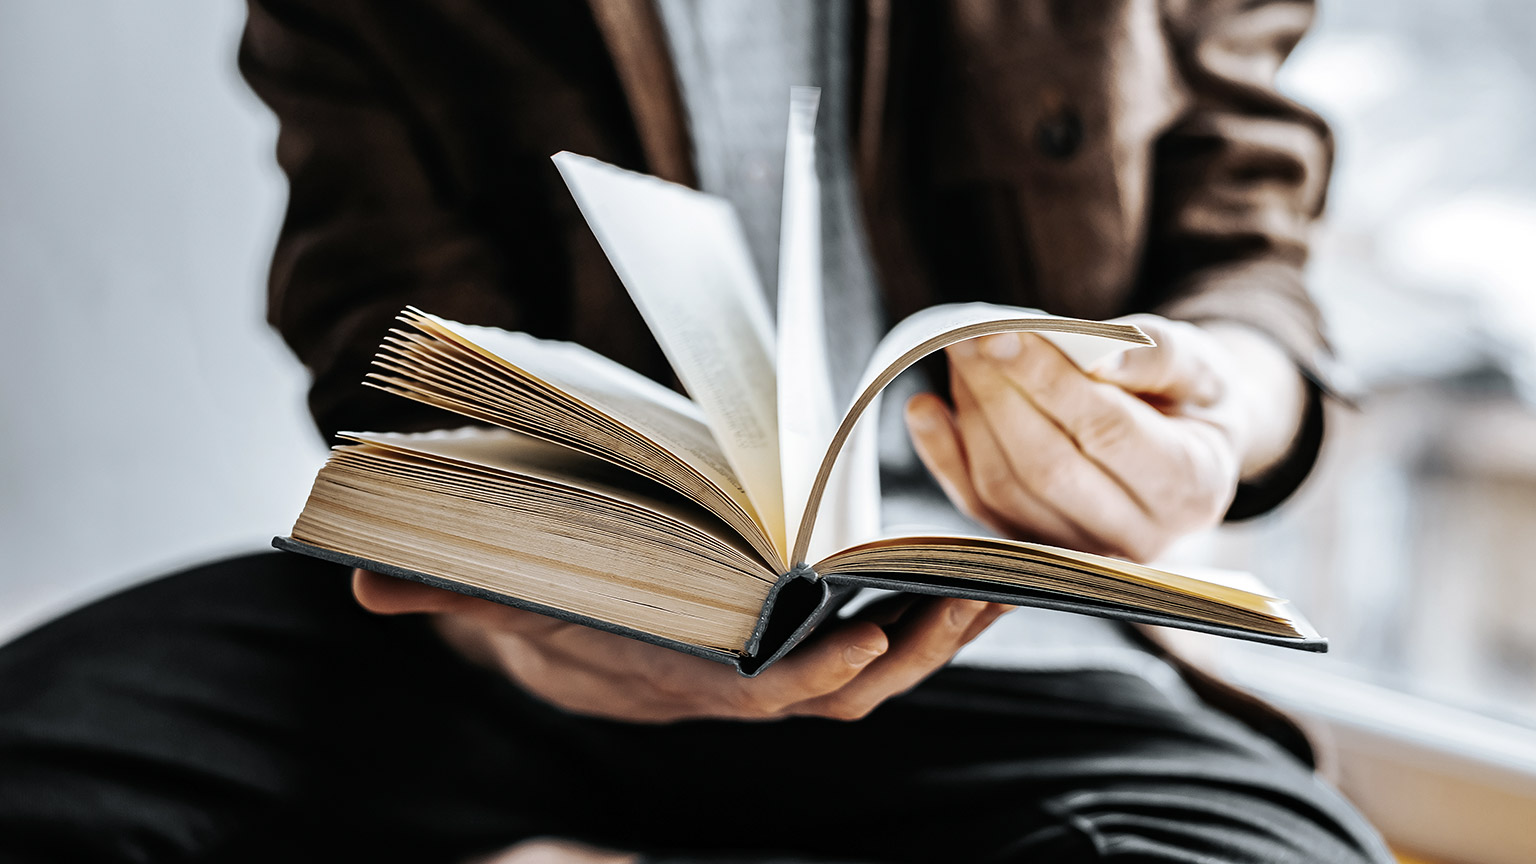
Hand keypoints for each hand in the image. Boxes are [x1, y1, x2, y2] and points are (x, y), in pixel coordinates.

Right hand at [353, 569, 1008, 722]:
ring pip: (877, 672)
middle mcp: (742, 685)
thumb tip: (360, 580)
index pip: (754, 695)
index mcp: (682, 681)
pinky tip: (963, 572)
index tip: (860, 642)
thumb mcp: (491, 593)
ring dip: (938, 634)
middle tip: (970, 597)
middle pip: (843, 690)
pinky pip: (879, 640)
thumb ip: (439, 586)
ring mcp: (777, 668)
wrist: (562, 623)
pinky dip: (924, 614)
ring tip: (995, 579)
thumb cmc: (538, 604)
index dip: (807, 677)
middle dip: (911, 654)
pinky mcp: (798, 638)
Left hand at [905, 315, 1304, 562]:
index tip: (1001, 333)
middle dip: (998, 394)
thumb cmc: (1190, 397)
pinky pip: (977, 506)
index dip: (1049, 381)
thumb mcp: (1198, 364)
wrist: (1185, 447)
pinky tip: (925, 408)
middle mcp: (1139, 538)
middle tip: (966, 336)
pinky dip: (943, 456)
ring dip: (971, 415)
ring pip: (1005, 487)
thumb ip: (1155, 356)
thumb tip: (1097, 355)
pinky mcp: (1035, 550)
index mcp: (1192, 488)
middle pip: (1048, 466)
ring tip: (960, 354)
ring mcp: (1080, 553)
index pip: (1107, 431)